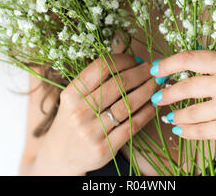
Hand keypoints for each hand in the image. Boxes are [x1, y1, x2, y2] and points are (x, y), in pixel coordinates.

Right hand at [34, 53, 156, 174]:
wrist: (60, 155)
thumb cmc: (73, 118)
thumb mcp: (74, 97)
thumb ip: (95, 81)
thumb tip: (132, 62)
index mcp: (71, 93)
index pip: (102, 67)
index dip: (124, 60)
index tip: (137, 59)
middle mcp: (79, 111)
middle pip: (118, 84)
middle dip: (140, 73)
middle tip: (152, 70)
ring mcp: (91, 131)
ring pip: (128, 105)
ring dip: (147, 91)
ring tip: (156, 84)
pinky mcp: (104, 149)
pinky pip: (132, 125)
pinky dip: (147, 112)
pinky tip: (153, 104)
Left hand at [149, 50, 215, 154]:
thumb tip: (190, 66)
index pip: (189, 59)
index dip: (168, 64)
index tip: (156, 69)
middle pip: (185, 86)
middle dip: (166, 93)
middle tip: (156, 97)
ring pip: (189, 111)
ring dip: (175, 114)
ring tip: (168, 115)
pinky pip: (198, 130)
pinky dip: (185, 131)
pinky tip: (179, 129)